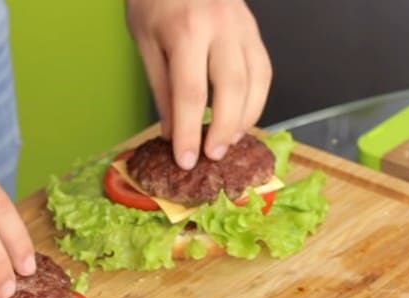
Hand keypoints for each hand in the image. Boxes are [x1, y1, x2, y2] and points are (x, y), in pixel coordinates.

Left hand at [126, 0, 271, 168]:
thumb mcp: (144, 41)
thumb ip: (161, 87)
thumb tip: (171, 131)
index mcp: (185, 29)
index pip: (189, 92)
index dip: (188, 131)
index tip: (185, 159)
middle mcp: (220, 26)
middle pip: (231, 88)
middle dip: (223, 128)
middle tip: (213, 155)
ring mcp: (242, 27)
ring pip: (256, 80)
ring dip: (245, 118)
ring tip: (228, 141)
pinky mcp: (254, 30)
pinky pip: (264, 70)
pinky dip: (257, 99)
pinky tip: (243, 116)